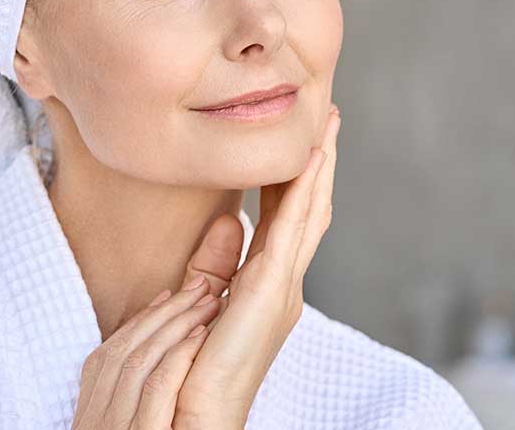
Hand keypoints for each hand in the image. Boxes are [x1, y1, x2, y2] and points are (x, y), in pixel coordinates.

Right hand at [72, 274, 221, 428]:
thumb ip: (123, 403)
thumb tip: (145, 359)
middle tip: (198, 288)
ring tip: (208, 305)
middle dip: (164, 313)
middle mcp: (98, 418)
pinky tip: (200, 337)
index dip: (139, 321)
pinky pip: (158, 388)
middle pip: (126, 349)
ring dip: (176, 326)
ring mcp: (118, 428)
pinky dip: (178, 357)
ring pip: (141, 361)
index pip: (110, 354)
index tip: (168, 295)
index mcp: (90, 415)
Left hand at [174, 103, 341, 428]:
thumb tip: (227, 220)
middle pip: (307, 210)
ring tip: (326, 126)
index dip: (293, 176)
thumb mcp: (198, 303)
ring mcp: (282, 289)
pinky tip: (309, 160)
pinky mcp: (271, 293)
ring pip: (307, 213)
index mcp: (263, 288)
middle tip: (326, 116)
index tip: (298, 138)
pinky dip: (304, 192)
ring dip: (318, 166)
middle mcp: (281, 286)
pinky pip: (291, 230)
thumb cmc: (187, 372)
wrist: (191, 418)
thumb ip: (212, 265)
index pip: (283, 219)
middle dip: (317, 162)